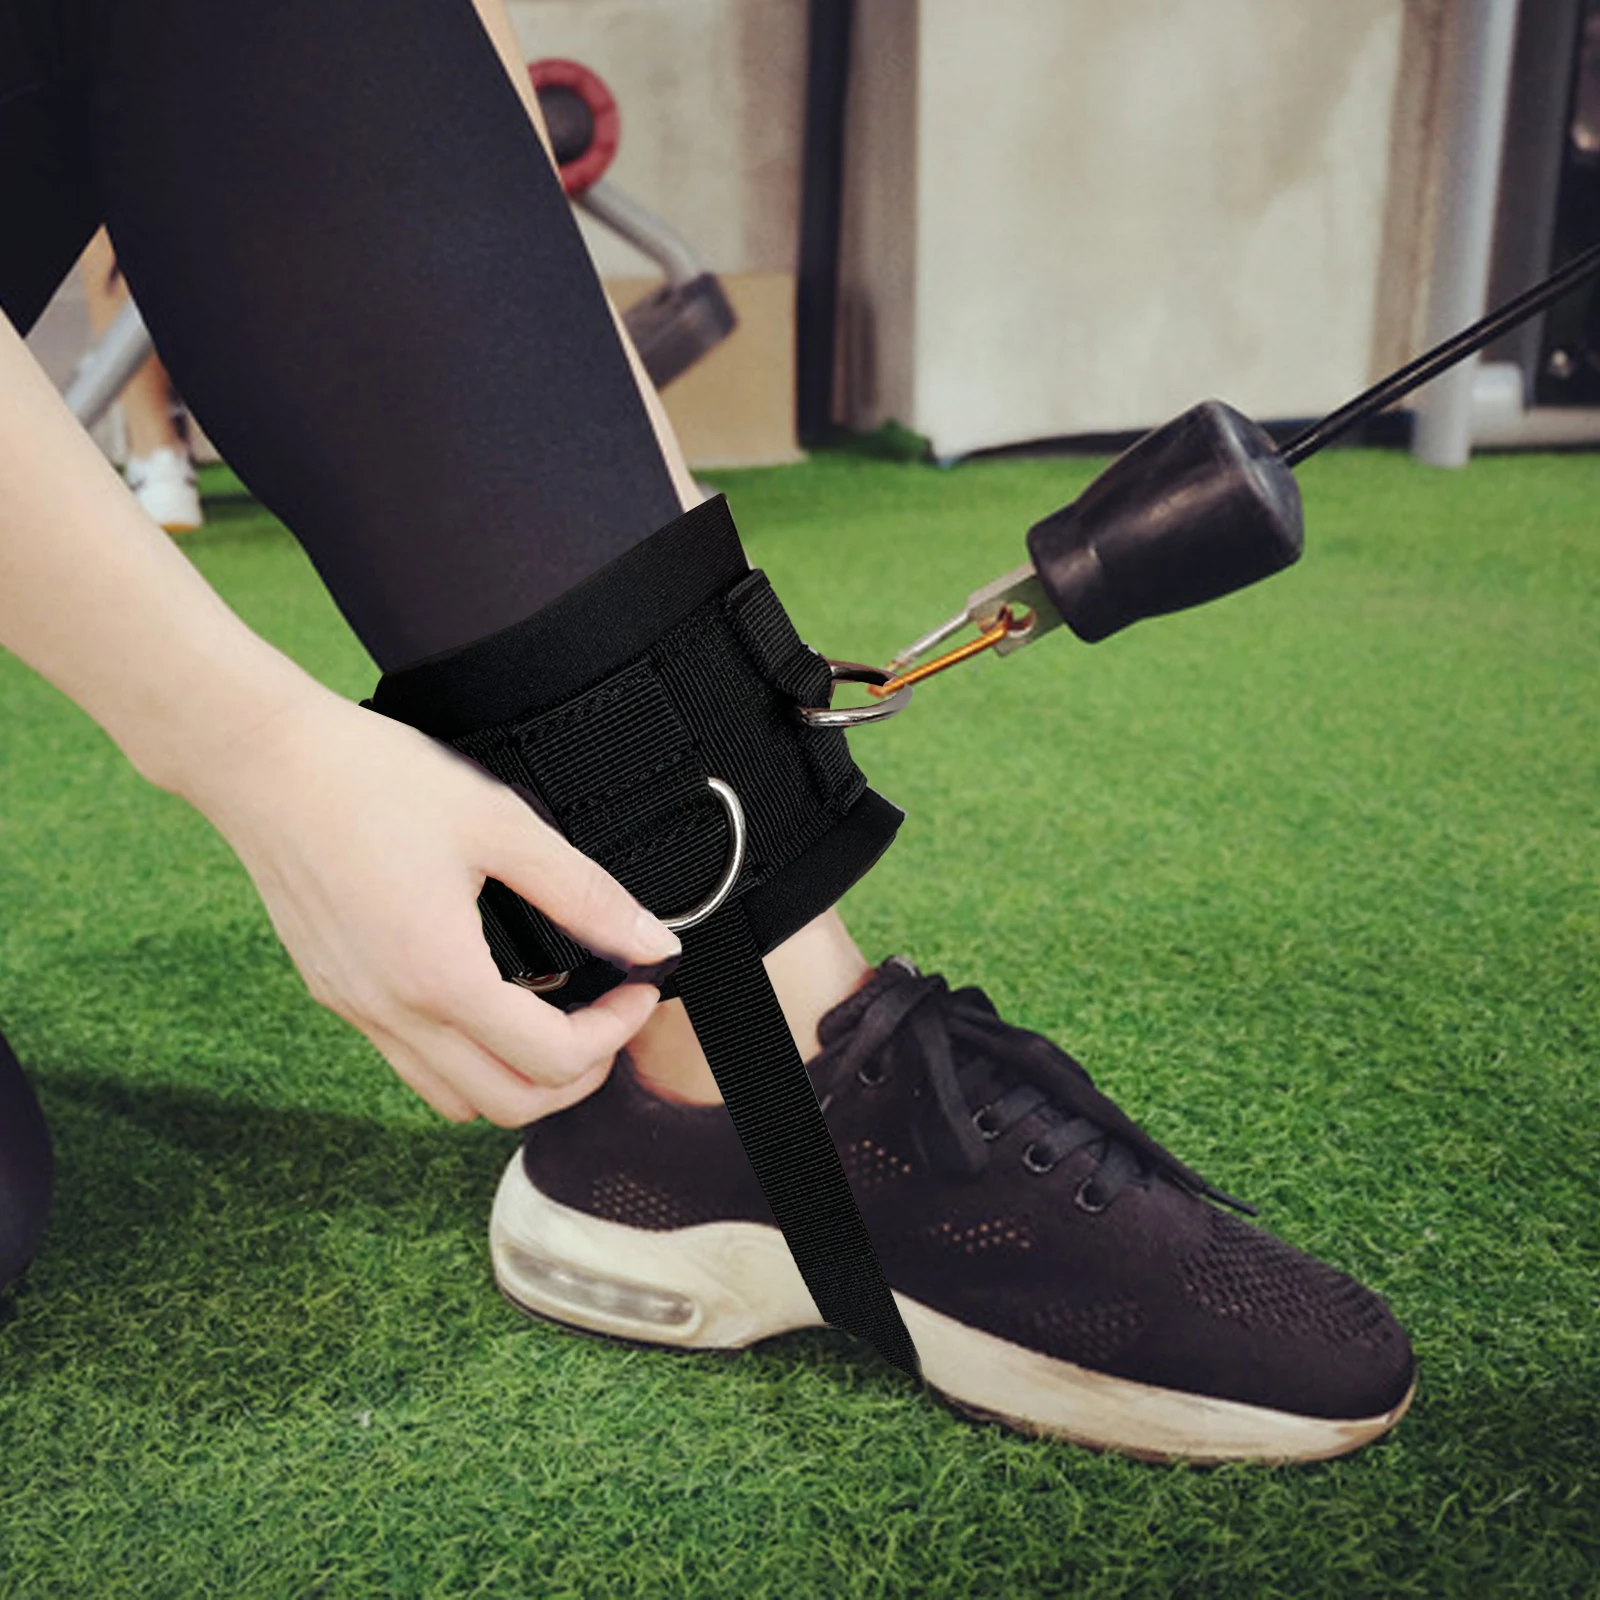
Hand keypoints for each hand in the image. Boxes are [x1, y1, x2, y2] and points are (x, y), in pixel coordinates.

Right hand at [181, 682, 679, 1124]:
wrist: (264, 762)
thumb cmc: (375, 780)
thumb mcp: (500, 824)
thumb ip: (583, 892)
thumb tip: (654, 941)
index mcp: (441, 976)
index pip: (552, 1061)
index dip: (615, 1033)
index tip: (639, 987)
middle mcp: (395, 1013)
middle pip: (508, 1106)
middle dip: (577, 1076)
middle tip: (609, 1018)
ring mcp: (358, 1010)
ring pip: (455, 1099)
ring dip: (519, 1077)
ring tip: (556, 1019)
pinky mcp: (337, 994)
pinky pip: (411, 1064)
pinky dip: (465, 1058)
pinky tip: (490, 997)